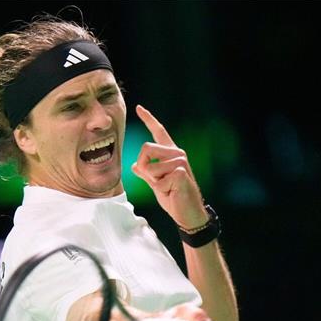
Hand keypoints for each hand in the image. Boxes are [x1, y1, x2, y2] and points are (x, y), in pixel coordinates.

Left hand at [130, 105, 207, 229]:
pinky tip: (172, 191)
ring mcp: (180, 161)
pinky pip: (156, 180)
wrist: (187, 213)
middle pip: (145, 148)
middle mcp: (177, 153)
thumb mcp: (155, 184)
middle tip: (156, 181)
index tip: (138, 107)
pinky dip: (159, 189)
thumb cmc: (173, 198)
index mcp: (170, 153)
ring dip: (153, 181)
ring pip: (149, 166)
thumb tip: (134, 165)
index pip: (159, 132)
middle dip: (143, 167)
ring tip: (168, 187)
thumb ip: (146, 173)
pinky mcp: (180, 172)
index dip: (148, 119)